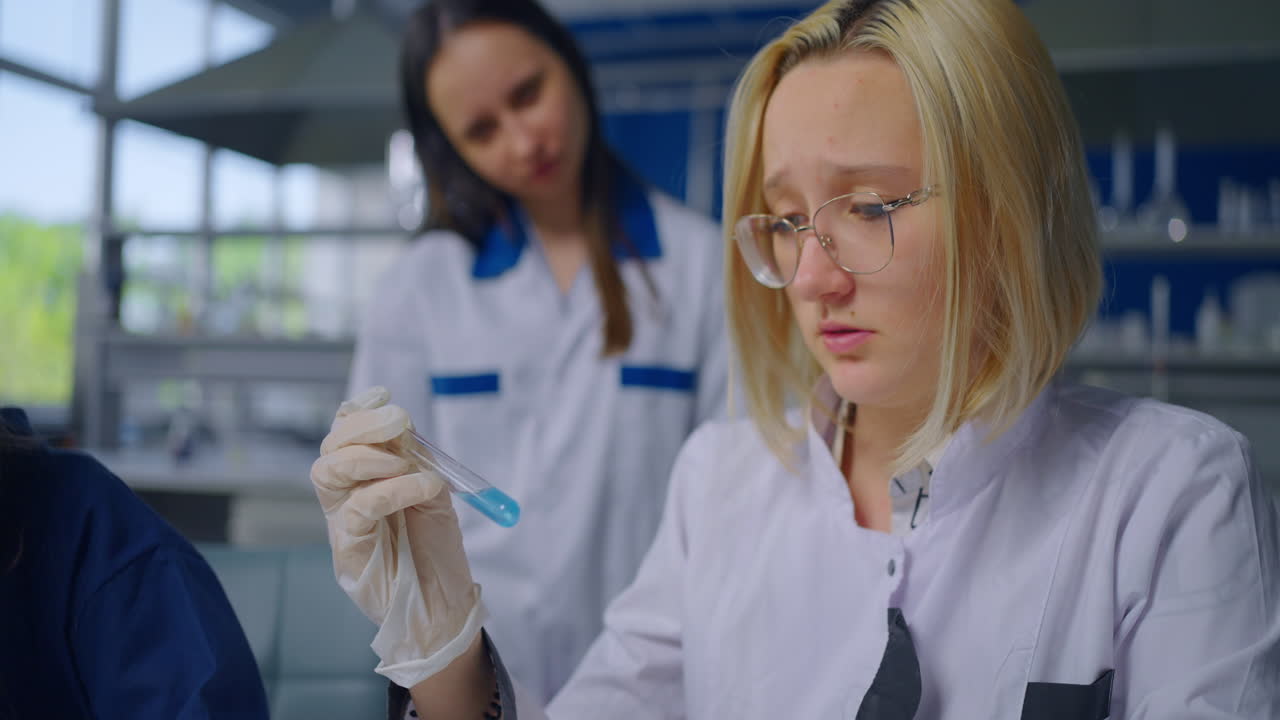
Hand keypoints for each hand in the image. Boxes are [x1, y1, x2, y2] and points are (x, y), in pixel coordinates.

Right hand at [311, 386, 485, 687]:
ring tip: (408, 462)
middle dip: (362, 425)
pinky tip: (422, 486)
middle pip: (331, 448)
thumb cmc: (437, 551)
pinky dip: (392, 488)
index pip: (344, 436)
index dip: (358, 411)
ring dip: (369, 455)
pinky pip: (358, 508)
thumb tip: (401, 427)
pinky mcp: (349, 550)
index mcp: (363, 481)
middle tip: (400, 421)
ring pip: (327, 473)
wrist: (444, 606)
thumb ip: (414, 462)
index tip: (383, 396)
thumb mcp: (432, 494)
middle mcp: (344, 500)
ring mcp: (342, 525)